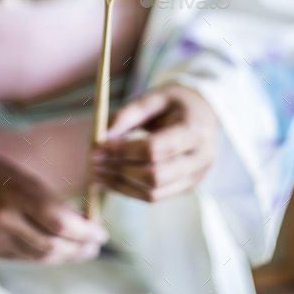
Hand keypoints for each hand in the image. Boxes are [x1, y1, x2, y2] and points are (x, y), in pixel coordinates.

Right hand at [0, 145, 108, 262]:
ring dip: (64, 256)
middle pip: (52, 246)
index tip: (101, 233)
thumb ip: (50, 202)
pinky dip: (41, 256)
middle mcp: (3, 219)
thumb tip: (81, 224)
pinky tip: (54, 251)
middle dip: (79, 249)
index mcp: (16, 194)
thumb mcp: (25, 178)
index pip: (61, 222)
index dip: (85, 232)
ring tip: (81, 252)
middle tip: (95, 247)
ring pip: (38, 257)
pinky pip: (21, 257)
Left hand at [91, 83, 217, 201]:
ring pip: (153, 192)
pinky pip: (154, 197)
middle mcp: (201, 159)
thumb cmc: (174, 102)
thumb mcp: (152, 97)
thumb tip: (100, 138)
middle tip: (92, 160)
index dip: (123, 150)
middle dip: (119, 169)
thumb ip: (127, 115)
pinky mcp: (185, 188)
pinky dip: (127, 191)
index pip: (155, 149)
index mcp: (195, 130)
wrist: (201, 113)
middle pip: (154, 175)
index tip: (97, 146)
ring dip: (119, 184)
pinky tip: (108, 181)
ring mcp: (195, 178)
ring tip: (95, 173)